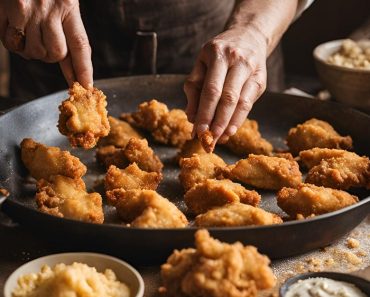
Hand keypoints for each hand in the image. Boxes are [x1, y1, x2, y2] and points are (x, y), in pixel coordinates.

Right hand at [0, 0, 92, 87]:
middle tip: (43, 42)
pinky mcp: (9, 9)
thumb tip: (70, 62)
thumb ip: (67, 26)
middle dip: (50, 56)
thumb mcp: (64, 0)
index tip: (87, 87)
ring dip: (31, 50)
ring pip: (34, 52)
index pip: (80, 45)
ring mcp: (28, 10)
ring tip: (28, 32)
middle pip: (56, 54)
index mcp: (68, 6)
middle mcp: (50, 9)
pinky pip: (11, 42)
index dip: (83, 69)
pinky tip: (13, 28)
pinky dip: (12, 42)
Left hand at [184, 26, 266, 143]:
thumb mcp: (201, 64)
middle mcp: (237, 60)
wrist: (249, 36)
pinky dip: (239, 120)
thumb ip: (193, 89)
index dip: (204, 113)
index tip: (197, 131)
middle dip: (217, 123)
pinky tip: (230, 131)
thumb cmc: (219, 54)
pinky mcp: (261, 81)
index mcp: (218, 54)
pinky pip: (249, 104)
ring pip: (241, 103)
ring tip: (219, 139)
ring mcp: (252, 70)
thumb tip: (191, 117)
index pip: (211, 90)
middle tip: (208, 141)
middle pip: (228, 98)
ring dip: (229, 125)